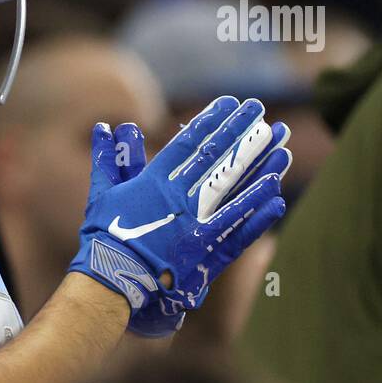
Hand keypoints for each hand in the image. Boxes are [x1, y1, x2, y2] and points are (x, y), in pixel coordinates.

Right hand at [69, 97, 290, 332]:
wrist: (112, 279)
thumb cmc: (104, 236)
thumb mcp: (101, 193)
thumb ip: (107, 159)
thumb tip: (103, 128)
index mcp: (155, 182)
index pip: (189, 144)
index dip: (212, 121)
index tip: (231, 103)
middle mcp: (181, 198)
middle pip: (217, 158)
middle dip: (240, 131)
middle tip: (259, 109)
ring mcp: (198, 224)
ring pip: (235, 189)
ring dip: (260, 165)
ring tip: (280, 144)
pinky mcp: (208, 252)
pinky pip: (239, 228)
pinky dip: (258, 212)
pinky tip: (277, 195)